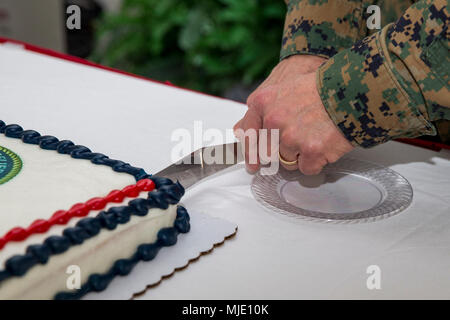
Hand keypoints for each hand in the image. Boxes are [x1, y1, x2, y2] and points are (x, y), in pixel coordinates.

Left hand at [233, 55, 353, 174]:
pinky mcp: (311, 151)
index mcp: (263, 102)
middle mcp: (273, 121)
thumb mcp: (285, 87)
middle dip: (281, 151)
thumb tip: (241, 131)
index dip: (251, 152)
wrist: (353, 89)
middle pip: (267, 152)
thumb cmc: (323, 87)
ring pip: (287, 162)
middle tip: (298, 141)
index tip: (253, 164)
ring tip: (316, 134)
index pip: (248, 134)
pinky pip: (307, 168)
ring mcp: (291, 138)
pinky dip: (317, 161)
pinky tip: (325, 143)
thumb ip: (261, 110)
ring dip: (301, 155)